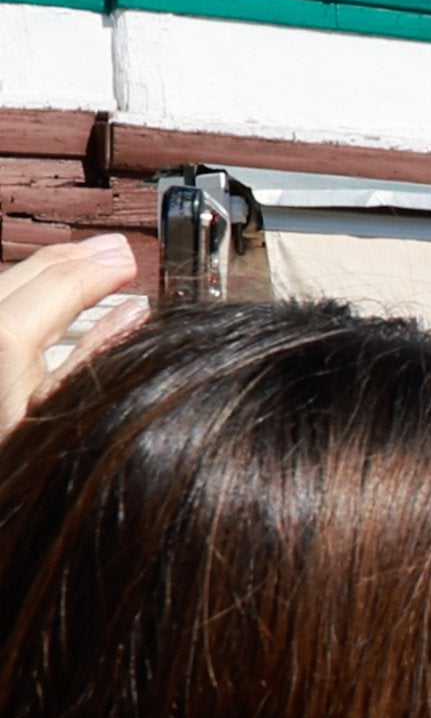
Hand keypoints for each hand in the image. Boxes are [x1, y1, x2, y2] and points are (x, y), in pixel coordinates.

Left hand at [0, 235, 142, 440]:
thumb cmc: (10, 463)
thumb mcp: (61, 416)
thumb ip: (97, 360)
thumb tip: (131, 318)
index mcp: (3, 340)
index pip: (60, 283)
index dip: (99, 268)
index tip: (126, 259)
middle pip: (27, 273)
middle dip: (75, 260)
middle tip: (115, 254)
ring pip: (5, 285)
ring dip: (47, 274)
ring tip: (83, 271)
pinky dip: (20, 296)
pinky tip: (41, 302)